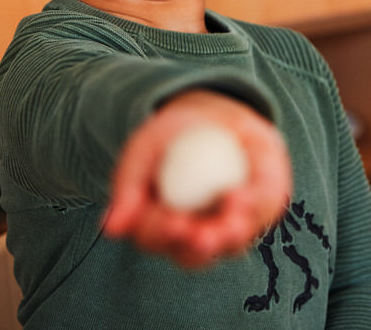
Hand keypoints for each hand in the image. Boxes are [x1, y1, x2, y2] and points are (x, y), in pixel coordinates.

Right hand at [102, 90, 291, 266]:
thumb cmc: (173, 135)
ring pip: (230, 245)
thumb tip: (110, 229)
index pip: (155, 238)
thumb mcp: (145, 148)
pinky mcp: (259, 210)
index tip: (170, 222)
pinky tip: (240, 197)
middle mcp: (194, 235)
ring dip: (229, 235)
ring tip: (228, 224)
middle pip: (193, 255)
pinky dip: (252, 207)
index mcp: (159, 225)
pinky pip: (260, 214)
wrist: (217, 115)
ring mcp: (228, 227)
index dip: (161, 234)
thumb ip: (128, 185)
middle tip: (200, 236)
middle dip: (197, 247)